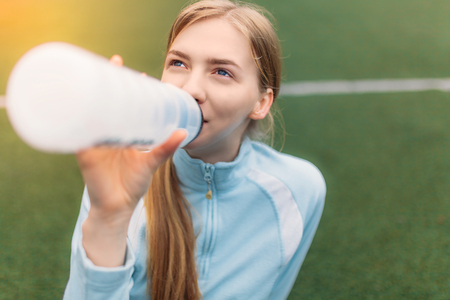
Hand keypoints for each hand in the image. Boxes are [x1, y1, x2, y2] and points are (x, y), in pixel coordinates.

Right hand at [77, 55, 186, 266]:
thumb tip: (184, 132)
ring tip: (99, 72)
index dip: (132, 90)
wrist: (117, 208)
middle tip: (116, 62)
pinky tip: (77, 100)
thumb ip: (166, 148)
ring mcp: (94, 140)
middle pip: (105, 102)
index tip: (141, 73)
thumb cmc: (133, 185)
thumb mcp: (152, 163)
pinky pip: (78, 131)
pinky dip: (77, 116)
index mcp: (123, 135)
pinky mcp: (83, 151)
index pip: (126, 107)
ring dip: (93, 91)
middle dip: (109, 82)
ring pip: (91, 110)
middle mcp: (107, 134)